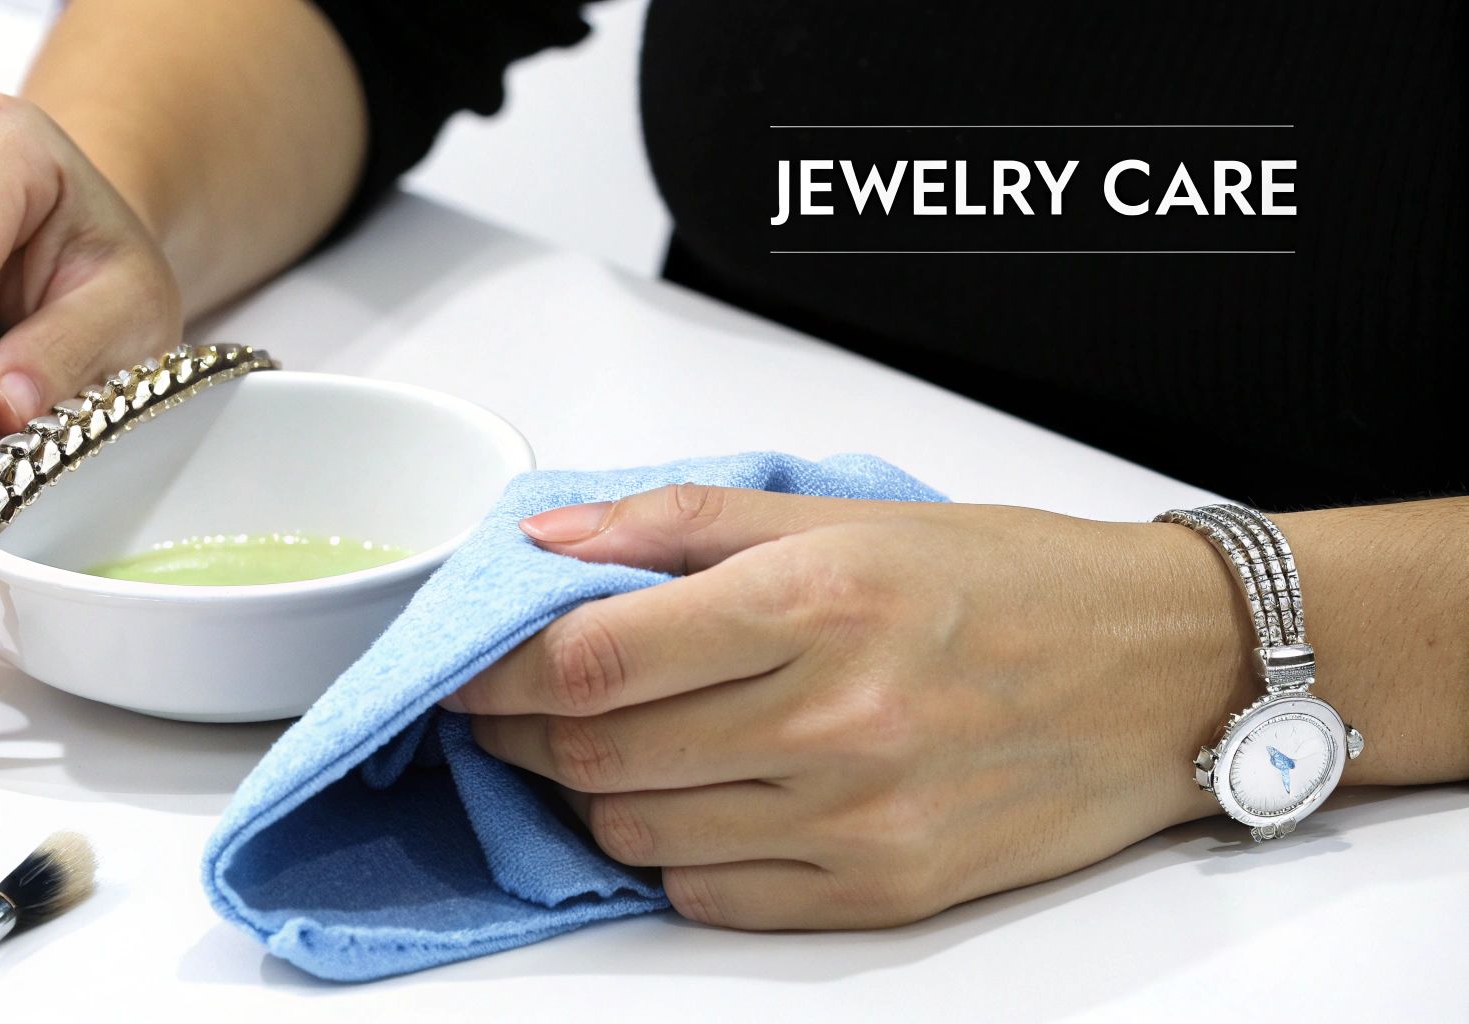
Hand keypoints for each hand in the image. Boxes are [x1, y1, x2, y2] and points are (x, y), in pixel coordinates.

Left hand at [447, 485, 1253, 928]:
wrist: (1162, 673)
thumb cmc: (1009, 578)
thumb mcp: (846, 513)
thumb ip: (682, 523)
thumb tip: (550, 543)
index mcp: (814, 603)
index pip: (590, 657)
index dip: (494, 669)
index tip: (459, 668)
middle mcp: (832, 721)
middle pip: (596, 751)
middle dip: (515, 731)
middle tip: (497, 707)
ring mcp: (857, 822)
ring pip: (637, 832)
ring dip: (586, 793)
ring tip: (596, 747)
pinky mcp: (881, 895)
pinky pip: (711, 896)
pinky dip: (667, 853)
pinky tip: (683, 801)